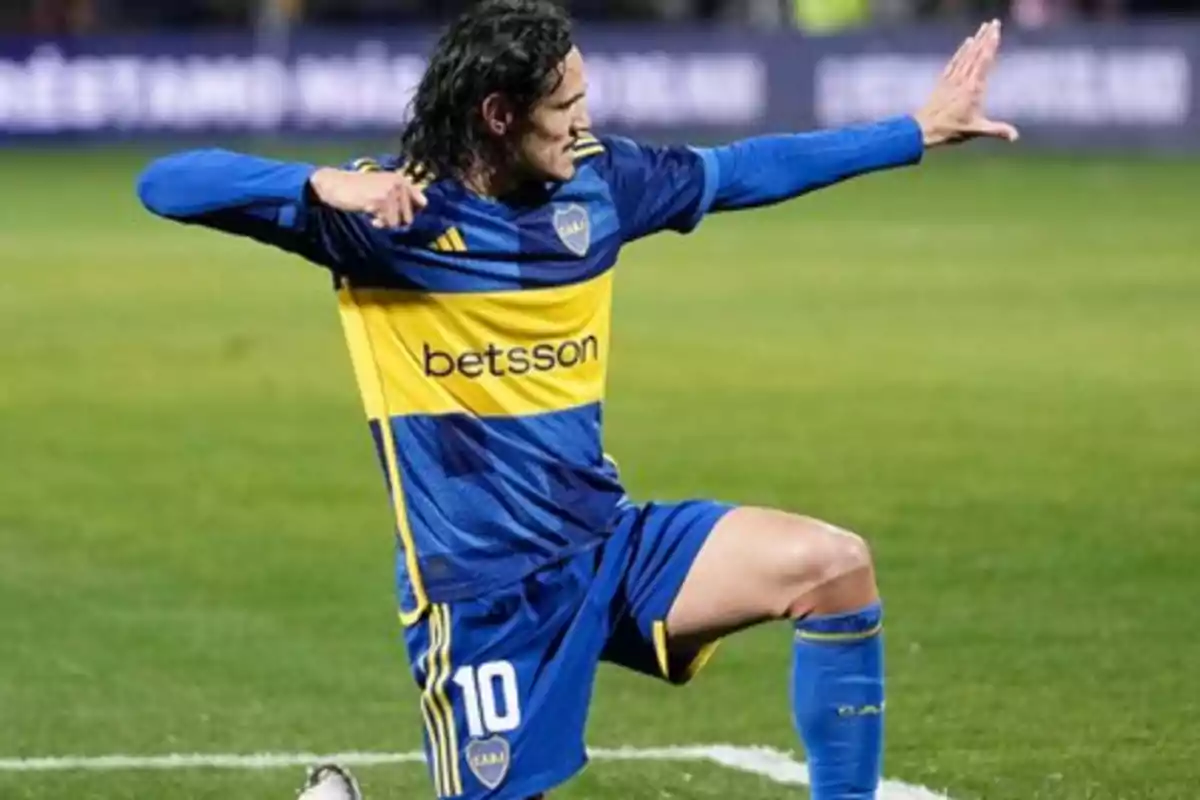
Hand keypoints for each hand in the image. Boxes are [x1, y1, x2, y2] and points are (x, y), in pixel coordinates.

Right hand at [309, 168, 427, 227]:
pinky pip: (388, 223)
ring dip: (385, 222)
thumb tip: (416, 216)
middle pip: (410, 216)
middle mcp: (399, 183)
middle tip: (379, 214)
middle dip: (395, 220)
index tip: (399, 216)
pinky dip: (378, 223)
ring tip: (373, 214)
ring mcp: (391, 191)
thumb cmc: (357, 189)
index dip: (412, 213)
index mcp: (401, 179)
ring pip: (398, 222)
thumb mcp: (382, 188)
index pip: (422, 202)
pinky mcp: (381, 200)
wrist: (335, 184)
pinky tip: (369, 216)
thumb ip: (400, 198)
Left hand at [914, 19, 1018, 147]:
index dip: (991, 45)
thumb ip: (996, 131)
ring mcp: (952, 80)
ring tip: (983, 28)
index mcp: (973, 89)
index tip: (996, 31)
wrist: (923, 129)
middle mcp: (963, 80)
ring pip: (966, 56)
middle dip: (986, 37)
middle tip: (993, 22)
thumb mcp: (976, 131)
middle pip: (976, 54)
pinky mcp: (944, 82)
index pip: (984, 61)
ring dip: (976, 41)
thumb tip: (1015, 137)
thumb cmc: (950, 131)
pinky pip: (955, 62)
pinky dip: (961, 52)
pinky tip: (966, 43)